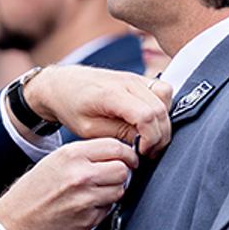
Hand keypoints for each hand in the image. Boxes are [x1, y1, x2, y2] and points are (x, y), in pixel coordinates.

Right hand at [0, 138, 138, 229]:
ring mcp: (86, 199)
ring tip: (94, 193)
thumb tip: (117, 153)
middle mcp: (81, 175)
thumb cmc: (34, 190)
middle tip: (111, 177)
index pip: (115, 147)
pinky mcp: (88, 220)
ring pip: (119, 190)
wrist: (16, 220)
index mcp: (72, 155)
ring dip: (113, 191)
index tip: (128, 159)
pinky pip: (109, 209)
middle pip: (122, 170)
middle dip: (121, 173)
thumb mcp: (56, 160)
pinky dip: (102, 208)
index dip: (127, 154)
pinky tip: (85, 206)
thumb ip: (86, 155)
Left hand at [20, 66, 173, 157]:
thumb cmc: (71, 106)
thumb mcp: (89, 129)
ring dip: (163, 122)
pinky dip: (162, 108)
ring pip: (166, 98)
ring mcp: (135, 77)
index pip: (146, 115)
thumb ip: (118, 134)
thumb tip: (142, 141)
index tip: (141, 151)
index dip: (150, 138)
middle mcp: (127, 81)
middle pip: (160, 109)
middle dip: (160, 135)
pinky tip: (149, 123)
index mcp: (111, 94)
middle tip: (148, 151)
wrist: (62, 84)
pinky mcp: (139, 78)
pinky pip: (163, 91)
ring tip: (150, 139)